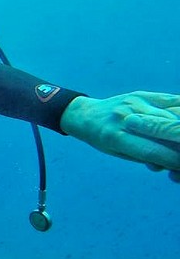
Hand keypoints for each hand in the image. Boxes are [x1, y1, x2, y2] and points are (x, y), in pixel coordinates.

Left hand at [60, 91, 179, 181]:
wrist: (87, 115)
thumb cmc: (104, 140)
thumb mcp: (119, 153)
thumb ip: (145, 157)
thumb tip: (173, 164)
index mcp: (115, 137)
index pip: (152, 151)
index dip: (173, 161)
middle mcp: (125, 118)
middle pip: (165, 132)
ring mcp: (134, 104)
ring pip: (172, 116)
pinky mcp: (142, 94)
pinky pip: (170, 100)